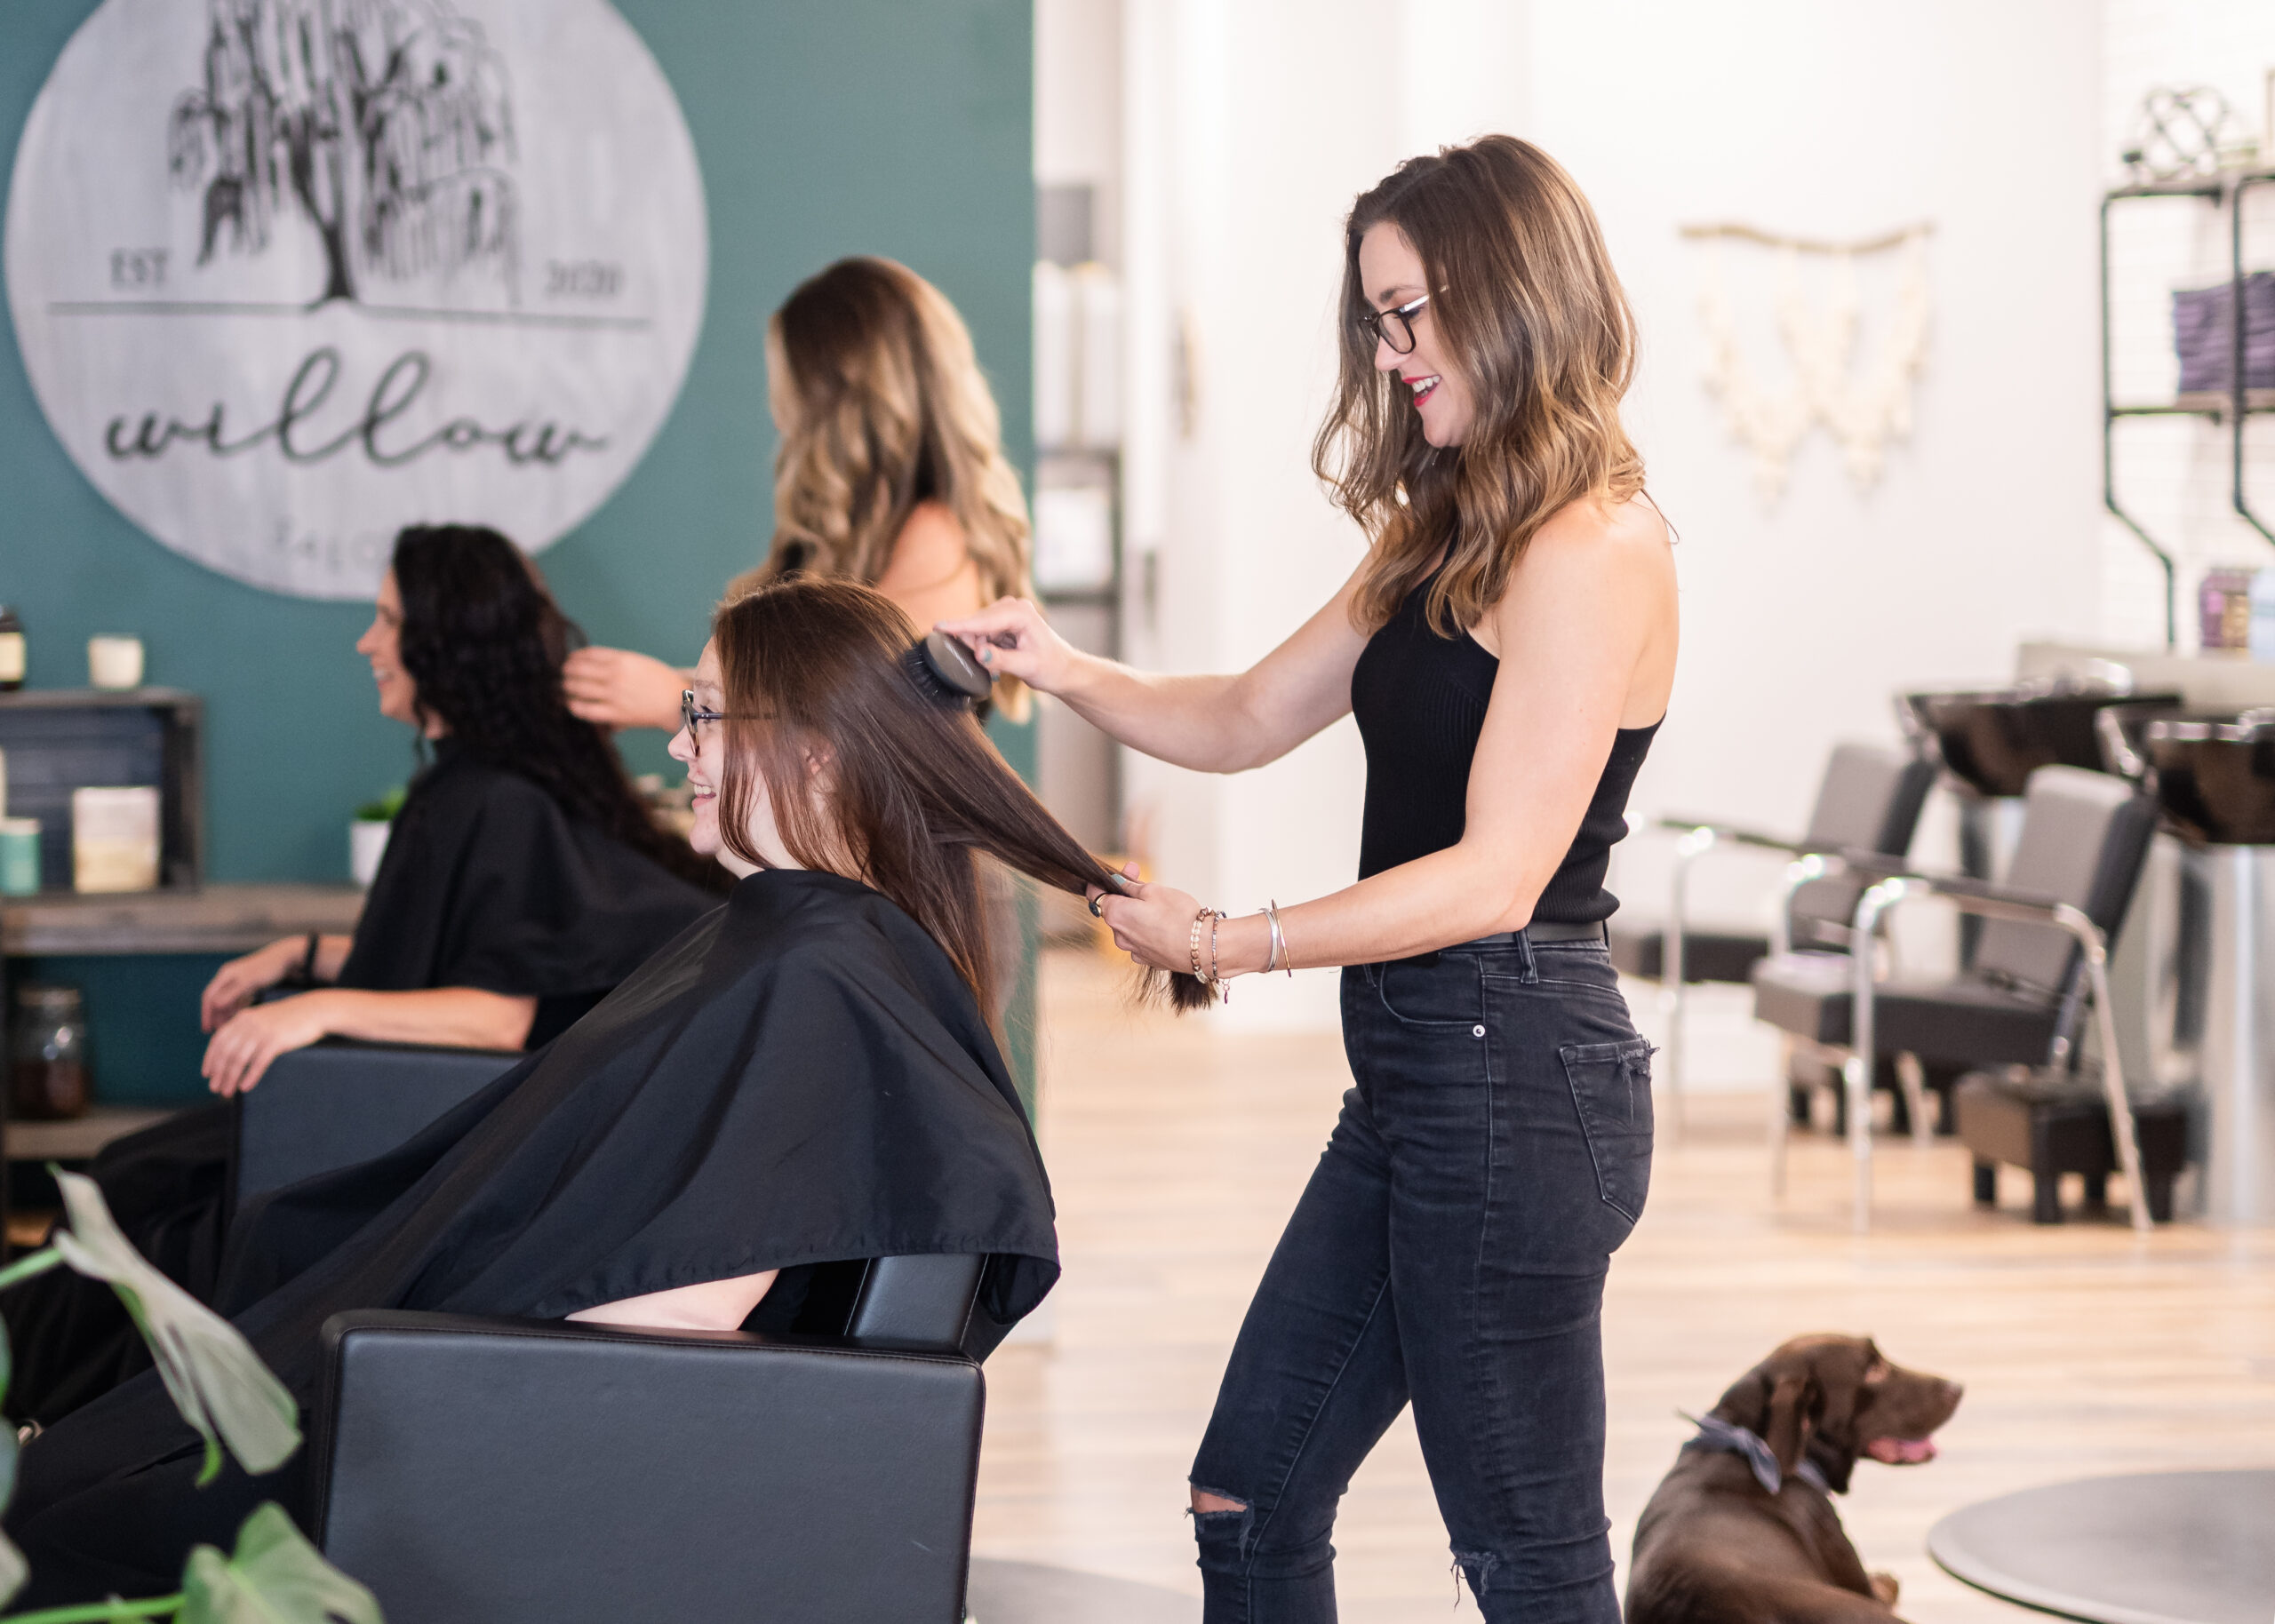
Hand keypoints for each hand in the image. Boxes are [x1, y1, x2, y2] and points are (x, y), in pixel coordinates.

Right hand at [200, 937, 304, 1032]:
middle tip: (219, 1032)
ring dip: (226, 1014)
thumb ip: (232, 993)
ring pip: (227, 1001)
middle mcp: (229, 978)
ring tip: (228, 1028)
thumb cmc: (268, 968)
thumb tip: (215, 1005)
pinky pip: (237, 1000)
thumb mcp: (249, 981)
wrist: (287, 958)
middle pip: (216, 1000)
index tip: (207, 1028)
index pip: (209, 997)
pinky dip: (236, 1009)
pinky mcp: (248, 985)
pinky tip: (239, 1018)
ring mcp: (238, 981)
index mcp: (226, 975)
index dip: (207, 1013)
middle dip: (216, 1016)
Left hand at [202, 993, 337, 1096]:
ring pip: (239, 1059)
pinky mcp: (276, 1040)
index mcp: (242, 1018)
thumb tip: (232, 1051)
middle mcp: (249, 1024)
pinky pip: (259, 1062)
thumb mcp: (263, 1018)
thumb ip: (247, 1029)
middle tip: (215, 1088)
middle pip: (226, 1052)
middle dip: (219, 1072)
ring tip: (227, 1092)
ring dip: (231, 1078)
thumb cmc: (289, 1018)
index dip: (210, 1059)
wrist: (314, 1010)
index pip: (218, 1040)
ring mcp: (262, 1032)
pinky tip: (245, 1087)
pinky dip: (250, 1076)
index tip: (207, 1074)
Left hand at [562, 646, 686, 730]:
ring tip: (565, 687)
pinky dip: (575, 706)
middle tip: (564, 674)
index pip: (588, 654)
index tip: (571, 659)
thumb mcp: (640, 662)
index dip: (575, 656)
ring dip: (568, 686)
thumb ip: (617, 661)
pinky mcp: (615, 713)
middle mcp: (615, 675)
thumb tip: (592, 663)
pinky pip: (587, 709)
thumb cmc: (661, 681)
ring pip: (579, 688)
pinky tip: (572, 704)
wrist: (677, 702)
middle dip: (568, 671)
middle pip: (579, 669)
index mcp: (622, 659)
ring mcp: (614, 694)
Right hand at [936, 598, 1078, 694]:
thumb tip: (978, 654)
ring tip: (998, 664)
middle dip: (974, 645)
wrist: (1063, 669)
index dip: (959, 626)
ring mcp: (1007, 613)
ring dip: (979, 648)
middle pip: (977, 624)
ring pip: (977, 629)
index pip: (983, 620)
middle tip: (991, 666)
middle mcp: (1013, 607)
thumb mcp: (1026, 667)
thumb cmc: (1051, 667)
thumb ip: (1000, 660)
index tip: (937, 627)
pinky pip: (982, 633)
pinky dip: (984, 647)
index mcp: (1021, 613)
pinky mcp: (1003, 621)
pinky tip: (996, 659)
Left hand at [1087, 864, 1207, 976]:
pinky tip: (1165, 924)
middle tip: (1145, 882)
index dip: (1106, 880)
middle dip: (1126, 895)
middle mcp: (1119, 936)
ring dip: (1138, 914)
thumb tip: (1119, 882)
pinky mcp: (1147, 959)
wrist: (1203, 946)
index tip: (1122, 873)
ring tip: (1161, 906)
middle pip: (1115, 910)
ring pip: (1129, 926)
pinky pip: (1142, 939)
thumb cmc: (1178, 916)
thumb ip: (1132, 886)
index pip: (1095, 895)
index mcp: (1115, 915)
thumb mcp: (1154, 890)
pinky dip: (1148, 930)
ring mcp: (1133, 950)